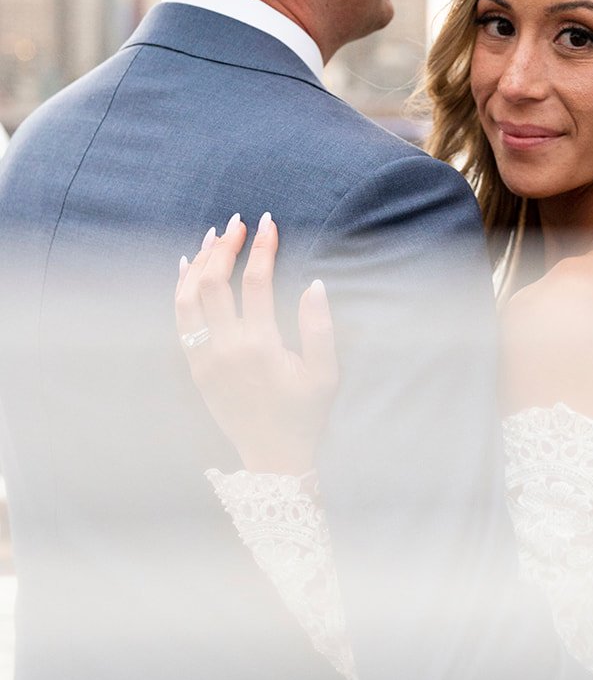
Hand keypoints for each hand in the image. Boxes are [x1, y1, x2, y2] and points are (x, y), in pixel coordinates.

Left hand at [175, 212, 338, 472]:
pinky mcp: (194, 367)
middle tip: (239, 223)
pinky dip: (180, 288)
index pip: (256, 282)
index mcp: (261, 347)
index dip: (262, 248)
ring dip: (198, 262)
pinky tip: (187, 267)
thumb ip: (319, 328)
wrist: (272, 456)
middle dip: (225, 246)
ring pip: (188, 297)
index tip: (267, 223)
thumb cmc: (305, 414)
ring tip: (213, 237)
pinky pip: (179, 319)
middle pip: (214, 282)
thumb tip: (314, 284)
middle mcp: (226, 349)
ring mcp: (204, 358)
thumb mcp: (326, 374)